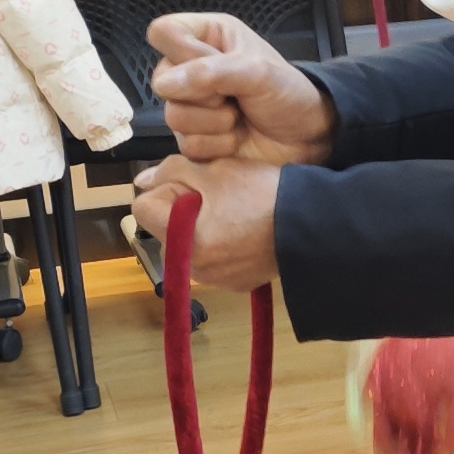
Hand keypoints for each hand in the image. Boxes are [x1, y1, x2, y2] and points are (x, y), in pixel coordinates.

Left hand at [127, 157, 280, 290]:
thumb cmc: (261, 193)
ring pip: (188, 244)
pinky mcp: (235, 285)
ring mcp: (214, 280)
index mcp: (181, 238)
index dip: (164, 189)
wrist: (311, 226)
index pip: (142, 208)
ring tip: (234, 213)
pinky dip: (221, 246)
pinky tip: (246, 232)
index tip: (192, 184)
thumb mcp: (214, 169)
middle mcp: (192, 267)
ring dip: (200, 228)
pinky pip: (213, 260)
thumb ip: (171, 170)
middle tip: (217, 196)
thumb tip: (143, 179)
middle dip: (181, 211)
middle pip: (165, 228)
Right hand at [144, 14, 336, 169]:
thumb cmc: (287, 93)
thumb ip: (211, 72)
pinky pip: (186, 145)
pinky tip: (236, 138)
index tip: (212, 63)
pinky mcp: (194, 139)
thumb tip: (164, 85)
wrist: (307, 137)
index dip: (180, 52)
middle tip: (234, 97)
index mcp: (207, 37)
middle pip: (160, 80)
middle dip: (203, 95)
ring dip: (214, 123)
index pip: (163, 32)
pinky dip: (216, 145)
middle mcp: (191, 69)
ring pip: (173, 117)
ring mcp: (190, 106)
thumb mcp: (257, 72)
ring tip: (239, 118)